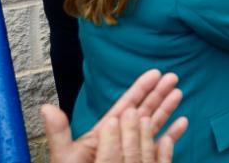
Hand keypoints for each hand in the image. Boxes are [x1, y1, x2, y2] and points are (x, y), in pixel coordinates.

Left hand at [43, 70, 187, 162]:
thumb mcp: (66, 157)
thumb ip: (60, 133)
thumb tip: (47, 107)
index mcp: (103, 134)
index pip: (125, 106)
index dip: (140, 89)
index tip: (155, 73)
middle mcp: (120, 139)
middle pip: (143, 111)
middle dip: (158, 94)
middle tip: (173, 77)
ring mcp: (132, 151)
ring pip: (153, 125)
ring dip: (166, 109)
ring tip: (179, 93)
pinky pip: (160, 148)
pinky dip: (172, 135)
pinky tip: (182, 123)